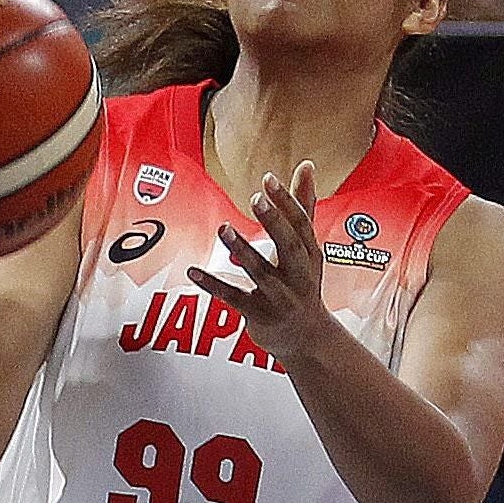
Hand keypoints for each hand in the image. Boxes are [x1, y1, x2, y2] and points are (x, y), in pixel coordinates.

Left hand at [187, 162, 337, 367]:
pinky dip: (213, 285)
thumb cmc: (303, 283)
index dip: (287, 202)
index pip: (301, 225)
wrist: (306, 338)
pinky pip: (234, 298)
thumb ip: (303, 206)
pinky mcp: (259, 315)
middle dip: (274, 222)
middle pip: (289, 246)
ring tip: (224, 229)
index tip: (268, 179)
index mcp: (310, 254)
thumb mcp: (307, 247)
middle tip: (256, 199)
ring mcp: (280, 297)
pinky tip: (193, 272)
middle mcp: (299, 275)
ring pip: (261, 273)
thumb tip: (306, 164)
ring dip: (242, 250)